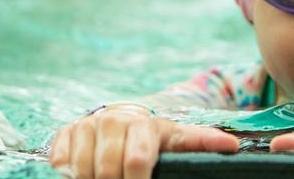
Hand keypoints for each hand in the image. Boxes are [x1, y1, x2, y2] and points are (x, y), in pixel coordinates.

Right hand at [48, 107, 238, 178]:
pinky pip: (60, 162)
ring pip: (82, 168)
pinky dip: (70, 174)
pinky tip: (84, 175)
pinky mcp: (65, 132)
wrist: (122, 120)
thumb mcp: (176, 140)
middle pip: (107, 170)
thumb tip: (232, 146)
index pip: (137, 160)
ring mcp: (85, 125)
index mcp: (141, 124)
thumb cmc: (153, 138)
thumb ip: (201, 142)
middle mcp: (110, 120)